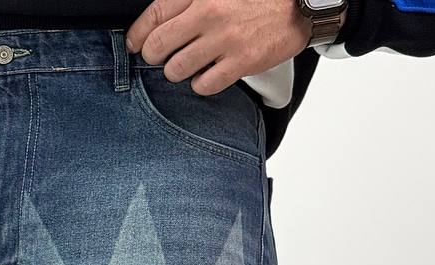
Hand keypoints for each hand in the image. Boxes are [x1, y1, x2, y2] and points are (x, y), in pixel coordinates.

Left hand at [125, 0, 311, 96]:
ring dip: (177, 72)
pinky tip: (208, 74)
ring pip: (176, 70)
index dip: (137, 34)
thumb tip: (157, 20)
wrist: (299, 3)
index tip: (134, 44)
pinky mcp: (241, 62)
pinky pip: (203, 85)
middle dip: (153, 56)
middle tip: (161, 57)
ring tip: (188, 65)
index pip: (154, 15)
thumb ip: (188, 0)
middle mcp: (209, 13)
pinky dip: (201, 84)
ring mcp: (225, 39)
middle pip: (157, 46)